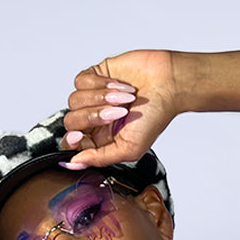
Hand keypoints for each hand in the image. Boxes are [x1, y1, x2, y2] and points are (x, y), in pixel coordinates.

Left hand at [61, 49, 180, 168]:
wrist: (167, 84)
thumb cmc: (154, 118)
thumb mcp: (129, 149)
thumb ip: (99, 158)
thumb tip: (74, 164)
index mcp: (100, 140)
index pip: (72, 144)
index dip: (72, 140)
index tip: (80, 135)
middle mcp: (95, 119)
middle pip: (71, 121)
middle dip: (92, 117)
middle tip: (117, 114)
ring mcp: (94, 97)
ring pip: (74, 101)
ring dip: (101, 99)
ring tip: (124, 99)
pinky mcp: (96, 75)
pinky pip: (81, 81)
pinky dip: (101, 84)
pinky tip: (120, 86)